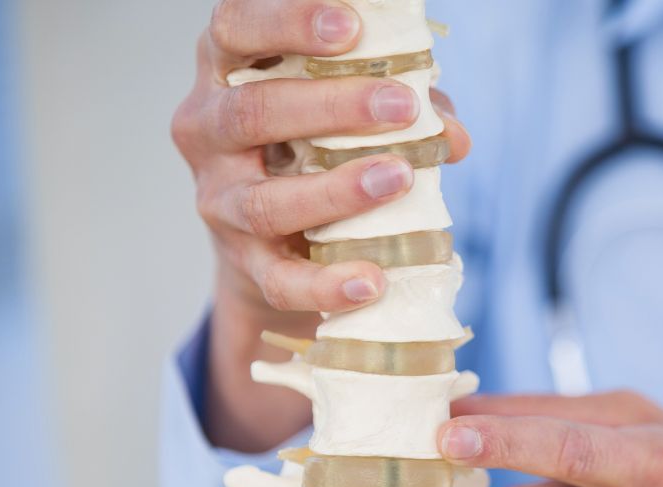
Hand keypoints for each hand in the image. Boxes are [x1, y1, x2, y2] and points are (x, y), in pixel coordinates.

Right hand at [174, 0, 469, 450]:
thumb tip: (453, 134)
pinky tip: (372, 280)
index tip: (351, 26)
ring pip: (268, 201)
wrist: (275, 245)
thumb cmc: (314, 150)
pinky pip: (283, 280)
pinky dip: (327, 284)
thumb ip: (399, 110)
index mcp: (228, 73)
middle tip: (402, 105)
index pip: (235, 30)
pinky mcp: (245, 266)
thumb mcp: (345, 114)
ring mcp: (220, 203)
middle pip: (256, 112)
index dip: (288, 23)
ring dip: (338, 190)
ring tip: (399, 176)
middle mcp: (209, 132)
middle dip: (333, 106)